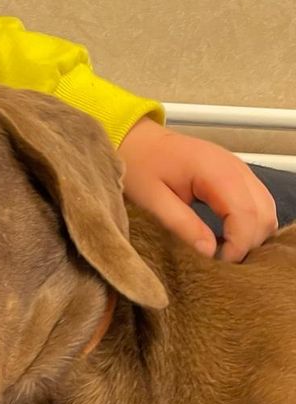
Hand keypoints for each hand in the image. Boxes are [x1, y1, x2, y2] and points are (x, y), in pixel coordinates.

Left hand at [118, 117, 277, 261]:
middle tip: (219, 261)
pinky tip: (227, 237)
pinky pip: (257, 204)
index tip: (219, 263)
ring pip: (266, 210)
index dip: (238, 244)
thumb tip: (208, 251)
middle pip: (263, 214)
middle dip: (247, 243)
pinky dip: (250, 224)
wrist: (136, 140)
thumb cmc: (139, 166)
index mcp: (216, 172)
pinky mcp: (237, 176)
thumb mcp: (152, 200)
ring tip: (222, 252)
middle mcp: (237, 168)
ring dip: (251, 235)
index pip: (246, 214)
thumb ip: (181, 224)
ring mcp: (240, 170)